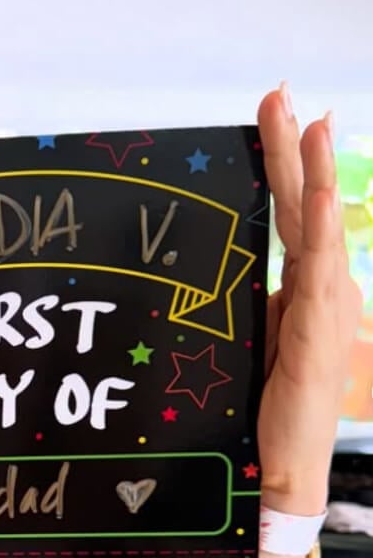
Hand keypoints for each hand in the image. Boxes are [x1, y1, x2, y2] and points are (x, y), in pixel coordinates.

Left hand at [256, 84, 363, 514]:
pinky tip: (317, 191)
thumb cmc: (268, 406)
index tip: (273, 118)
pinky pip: (322, 264)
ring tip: (308, 118)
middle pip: (306, 206)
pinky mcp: (322, 325)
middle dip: (294, 148)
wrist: (284, 463)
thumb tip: (228, 267)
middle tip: (281, 94)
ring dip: (312, 169)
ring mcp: (329, 304)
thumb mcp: (253, 339)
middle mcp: (324, 289)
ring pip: (320, 223)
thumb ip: (253, 301)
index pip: (292, 216)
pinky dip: (320, 223)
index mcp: (305, 290)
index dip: (285, 167)